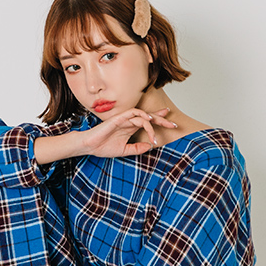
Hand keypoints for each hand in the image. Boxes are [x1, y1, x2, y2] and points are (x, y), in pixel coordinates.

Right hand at [36, 98, 189, 166]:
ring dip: (153, 122)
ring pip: (143, 115)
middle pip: (149, 116)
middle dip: (162, 118)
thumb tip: (149, 147)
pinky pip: (134, 114)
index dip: (159, 119)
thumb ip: (136, 149)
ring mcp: (124, 118)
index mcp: (131, 127)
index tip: (170, 121)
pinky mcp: (119, 118)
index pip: (147, 120)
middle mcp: (129, 121)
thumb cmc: (104, 147)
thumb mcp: (124, 151)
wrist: (91, 146)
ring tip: (160, 130)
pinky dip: (143, 117)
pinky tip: (149, 122)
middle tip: (173, 123)